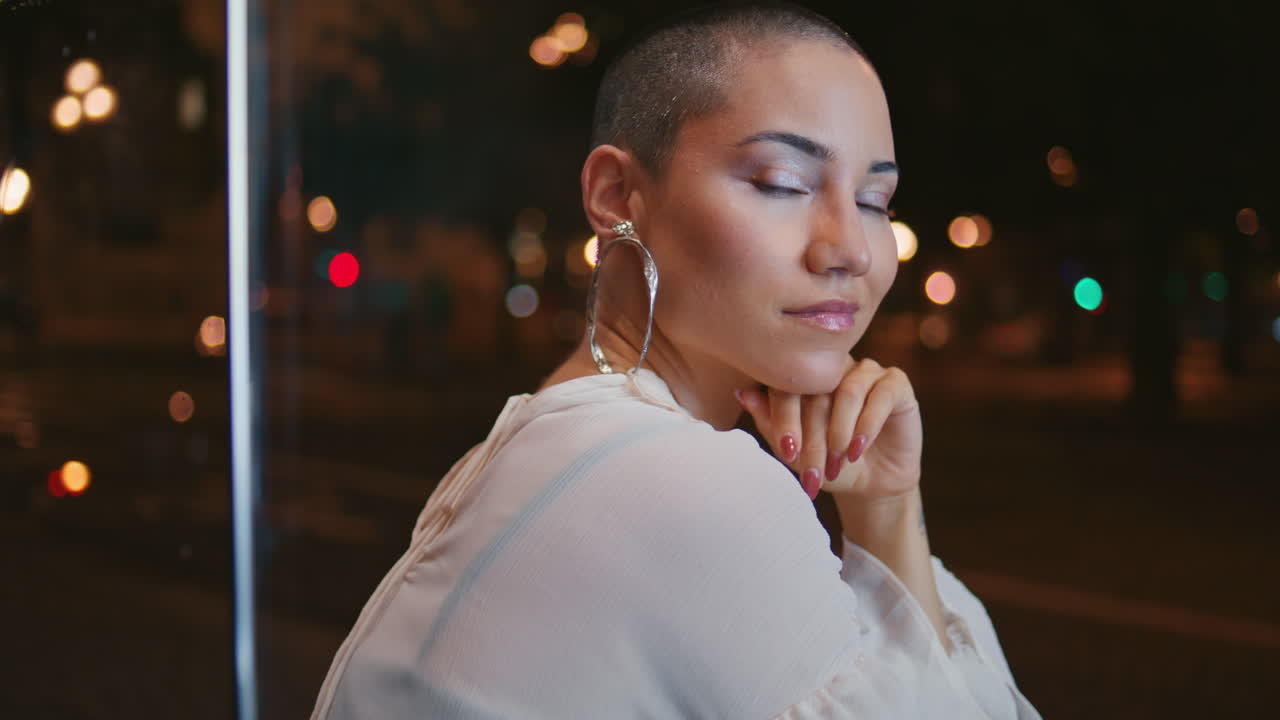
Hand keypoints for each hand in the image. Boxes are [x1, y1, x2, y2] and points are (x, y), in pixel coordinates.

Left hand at [736, 357, 922, 502]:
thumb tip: (742, 393)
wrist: (869, 484)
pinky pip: (881, 394)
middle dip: (813, 434)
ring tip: (838, 459)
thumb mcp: (794, 450)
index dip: (785, 416)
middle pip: (818, 389)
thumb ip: (769, 421)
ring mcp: (866, 370)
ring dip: (841, 430)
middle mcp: (834, 367)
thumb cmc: (825, 463)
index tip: (787, 450)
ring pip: (848, 390)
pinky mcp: (896, 383)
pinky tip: (858, 449)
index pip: (788, 384)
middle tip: (813, 468)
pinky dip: (868, 424)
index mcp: (805, 376)